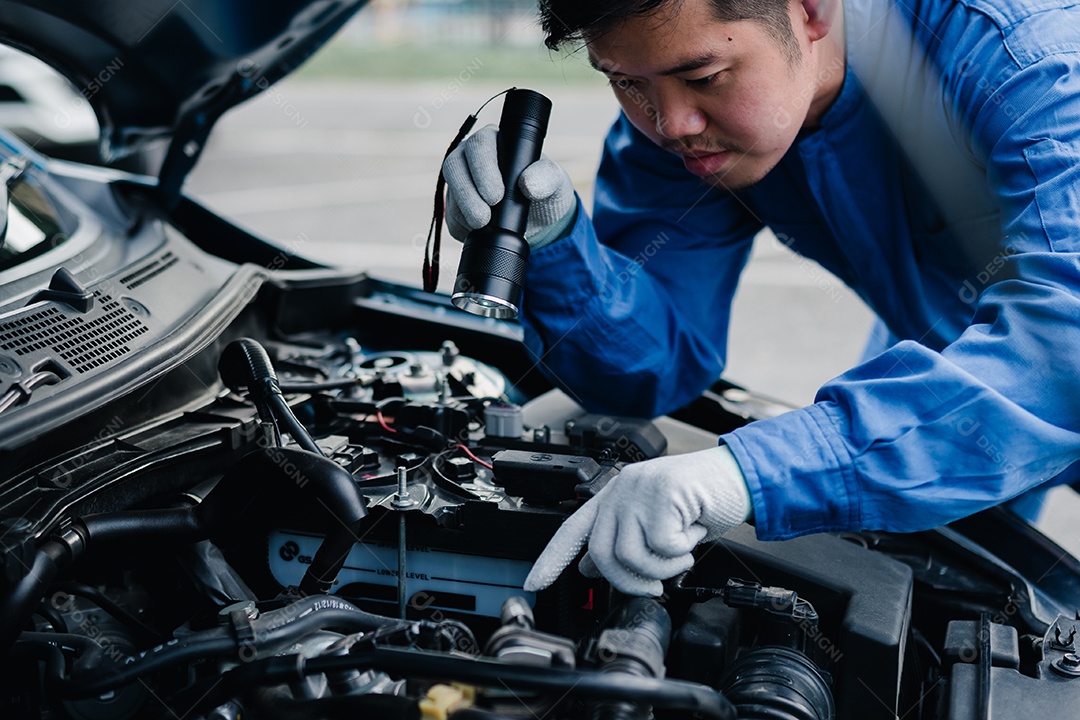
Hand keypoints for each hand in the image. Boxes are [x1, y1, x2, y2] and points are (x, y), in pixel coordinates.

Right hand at [442, 125, 575, 247]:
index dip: (483, 170)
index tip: (496, 196)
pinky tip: (476, 231)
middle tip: (485, 216)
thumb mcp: (555, 182)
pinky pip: (451, 217)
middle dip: (467, 194)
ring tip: (482, 225)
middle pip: (454, 167)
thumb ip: (547, 177)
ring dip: (463, 212)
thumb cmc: (545, 191)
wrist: (540, 221)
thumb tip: (527, 183)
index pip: (479, 145)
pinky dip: (462, 227)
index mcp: (494, 142)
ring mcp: (460, 183)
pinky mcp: (456, 208)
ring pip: (451, 193)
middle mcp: (470, 158)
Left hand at [523, 445, 751, 596]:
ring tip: (681, 552)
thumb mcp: (657, 524)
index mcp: (614, 497)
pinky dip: (681, 552)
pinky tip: (692, 536)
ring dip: (661, 567)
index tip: (536, 582)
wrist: (740, 476)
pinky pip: (661, 545)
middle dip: (629, 580)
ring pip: (630, 554)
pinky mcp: (662, 492)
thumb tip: (590, 566)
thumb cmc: (702, 500)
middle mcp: (620, 490)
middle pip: (603, 554)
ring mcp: (639, 489)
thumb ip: (624, 540)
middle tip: (655, 583)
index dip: (552, 558)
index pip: (573, 529)